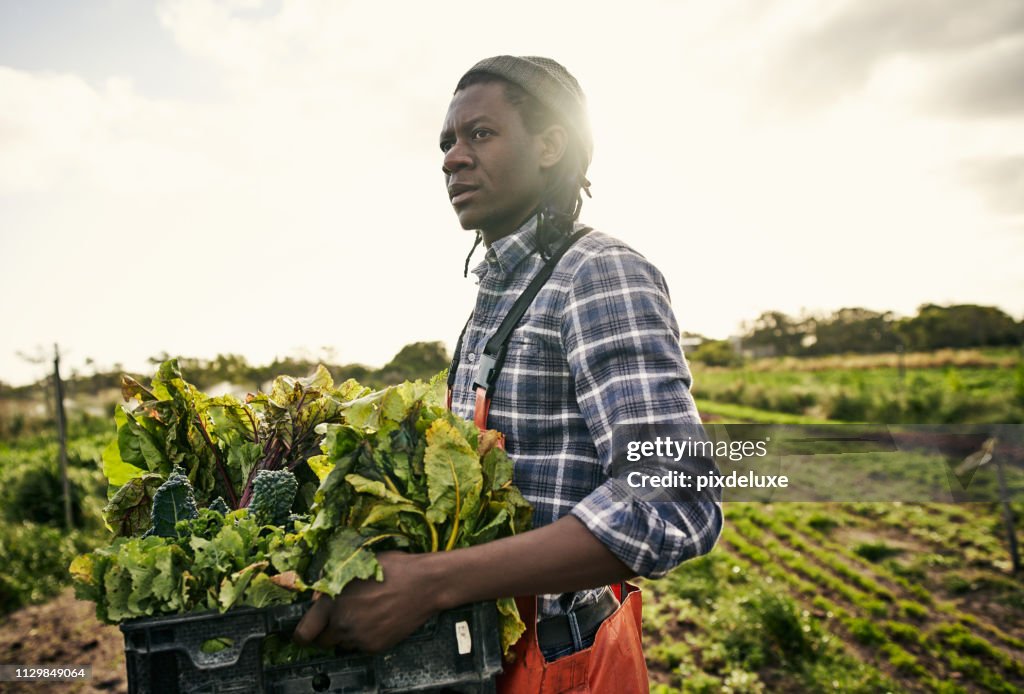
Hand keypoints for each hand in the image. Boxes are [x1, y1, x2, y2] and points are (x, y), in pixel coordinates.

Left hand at [291, 551, 439, 653]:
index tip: (304, 633)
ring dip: (346, 634)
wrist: (424, 583)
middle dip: (326, 633)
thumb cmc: (393, 569)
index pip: (304, 632)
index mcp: (332, 602)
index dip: (301, 634)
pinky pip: (361, 646)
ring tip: (364, 615)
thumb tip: (320, 599)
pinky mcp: (376, 646)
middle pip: (322, 642)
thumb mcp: (357, 567)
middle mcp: (342, 623)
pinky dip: (365, 637)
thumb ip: (334, 585)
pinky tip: (378, 619)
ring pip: (343, 644)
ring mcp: (360, 638)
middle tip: (337, 620)